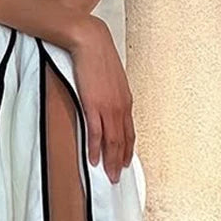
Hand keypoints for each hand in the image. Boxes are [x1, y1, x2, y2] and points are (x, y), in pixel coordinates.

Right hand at [69, 17, 135, 183]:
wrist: (91, 42)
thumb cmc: (99, 57)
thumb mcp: (111, 78)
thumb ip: (111, 93)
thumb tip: (107, 101)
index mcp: (125, 100)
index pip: (129, 131)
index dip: (128, 149)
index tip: (126, 161)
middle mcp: (120, 107)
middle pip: (123, 141)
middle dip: (120, 161)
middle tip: (117, 177)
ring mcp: (108, 108)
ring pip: (112, 141)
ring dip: (110, 160)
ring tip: (109, 175)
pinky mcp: (93, 106)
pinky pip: (96, 133)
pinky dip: (95, 149)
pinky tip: (94, 160)